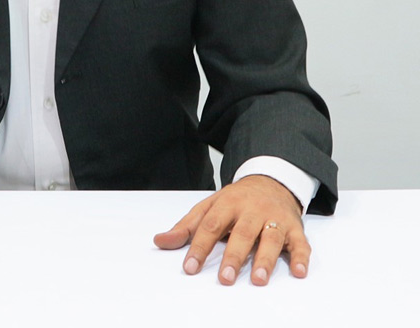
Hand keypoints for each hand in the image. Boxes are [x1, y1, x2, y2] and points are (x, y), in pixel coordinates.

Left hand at [153, 175, 307, 285]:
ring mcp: (274, 219)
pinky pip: (301, 243)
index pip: (211, 225)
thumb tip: (159, 241)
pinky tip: (298, 272)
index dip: (200, 246)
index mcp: (227, 203)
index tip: (190, 267)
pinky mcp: (295, 228)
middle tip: (224, 278)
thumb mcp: (210, 207)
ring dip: (266, 259)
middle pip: (242, 233)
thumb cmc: (236, 200)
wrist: (271, 180)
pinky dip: (301, 257)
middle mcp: (252, 210)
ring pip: (271, 238)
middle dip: (233, 256)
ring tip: (258, 279)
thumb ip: (187, 226)